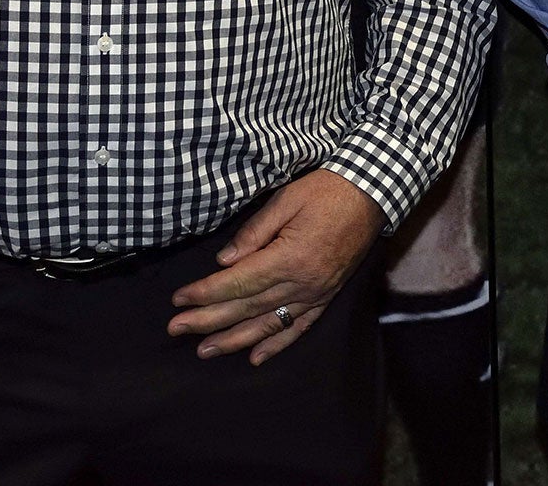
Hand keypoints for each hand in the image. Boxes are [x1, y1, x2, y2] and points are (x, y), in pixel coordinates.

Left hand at [169, 169, 384, 364]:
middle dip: (207, 320)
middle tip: (176, 330)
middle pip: (246, 308)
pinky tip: (256, 358)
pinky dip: (277, 345)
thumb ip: (254, 232)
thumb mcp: (286, 199)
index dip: (205, 293)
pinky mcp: (327, 296)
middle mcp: (302, 283)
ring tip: (204, 351)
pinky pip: (299, 327)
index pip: (237, 283)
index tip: (178, 300)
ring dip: (234, 340)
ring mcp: (316, 293)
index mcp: (289, 257)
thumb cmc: (327, 191)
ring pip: (269, 325)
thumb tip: (224, 261)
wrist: (372, 194)